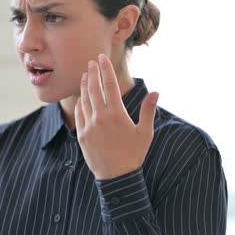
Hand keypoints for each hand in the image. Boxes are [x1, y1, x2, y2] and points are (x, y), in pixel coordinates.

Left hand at [74, 54, 158, 179]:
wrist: (116, 177)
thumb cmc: (134, 154)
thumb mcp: (145, 133)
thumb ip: (148, 110)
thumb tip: (156, 92)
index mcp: (117, 114)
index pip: (109, 85)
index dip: (105, 69)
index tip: (101, 58)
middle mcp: (101, 117)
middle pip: (94, 89)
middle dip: (93, 73)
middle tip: (91, 61)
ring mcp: (89, 125)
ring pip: (84, 100)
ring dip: (84, 85)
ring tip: (85, 75)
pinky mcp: (81, 134)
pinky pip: (79, 114)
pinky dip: (80, 103)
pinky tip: (81, 97)